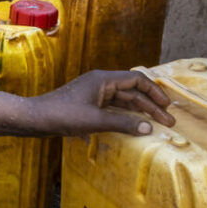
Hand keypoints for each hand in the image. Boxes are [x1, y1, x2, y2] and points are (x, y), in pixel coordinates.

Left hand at [29, 69, 175, 136]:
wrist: (37, 118)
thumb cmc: (63, 115)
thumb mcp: (96, 120)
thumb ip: (123, 123)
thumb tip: (149, 127)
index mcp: (103, 79)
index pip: (136, 79)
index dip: (154, 92)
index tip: (167, 107)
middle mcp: (100, 83)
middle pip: (132, 91)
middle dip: (151, 105)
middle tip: (169, 122)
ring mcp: (95, 93)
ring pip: (124, 100)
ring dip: (141, 111)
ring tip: (157, 125)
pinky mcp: (89, 104)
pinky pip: (114, 107)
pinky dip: (127, 115)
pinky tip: (136, 125)